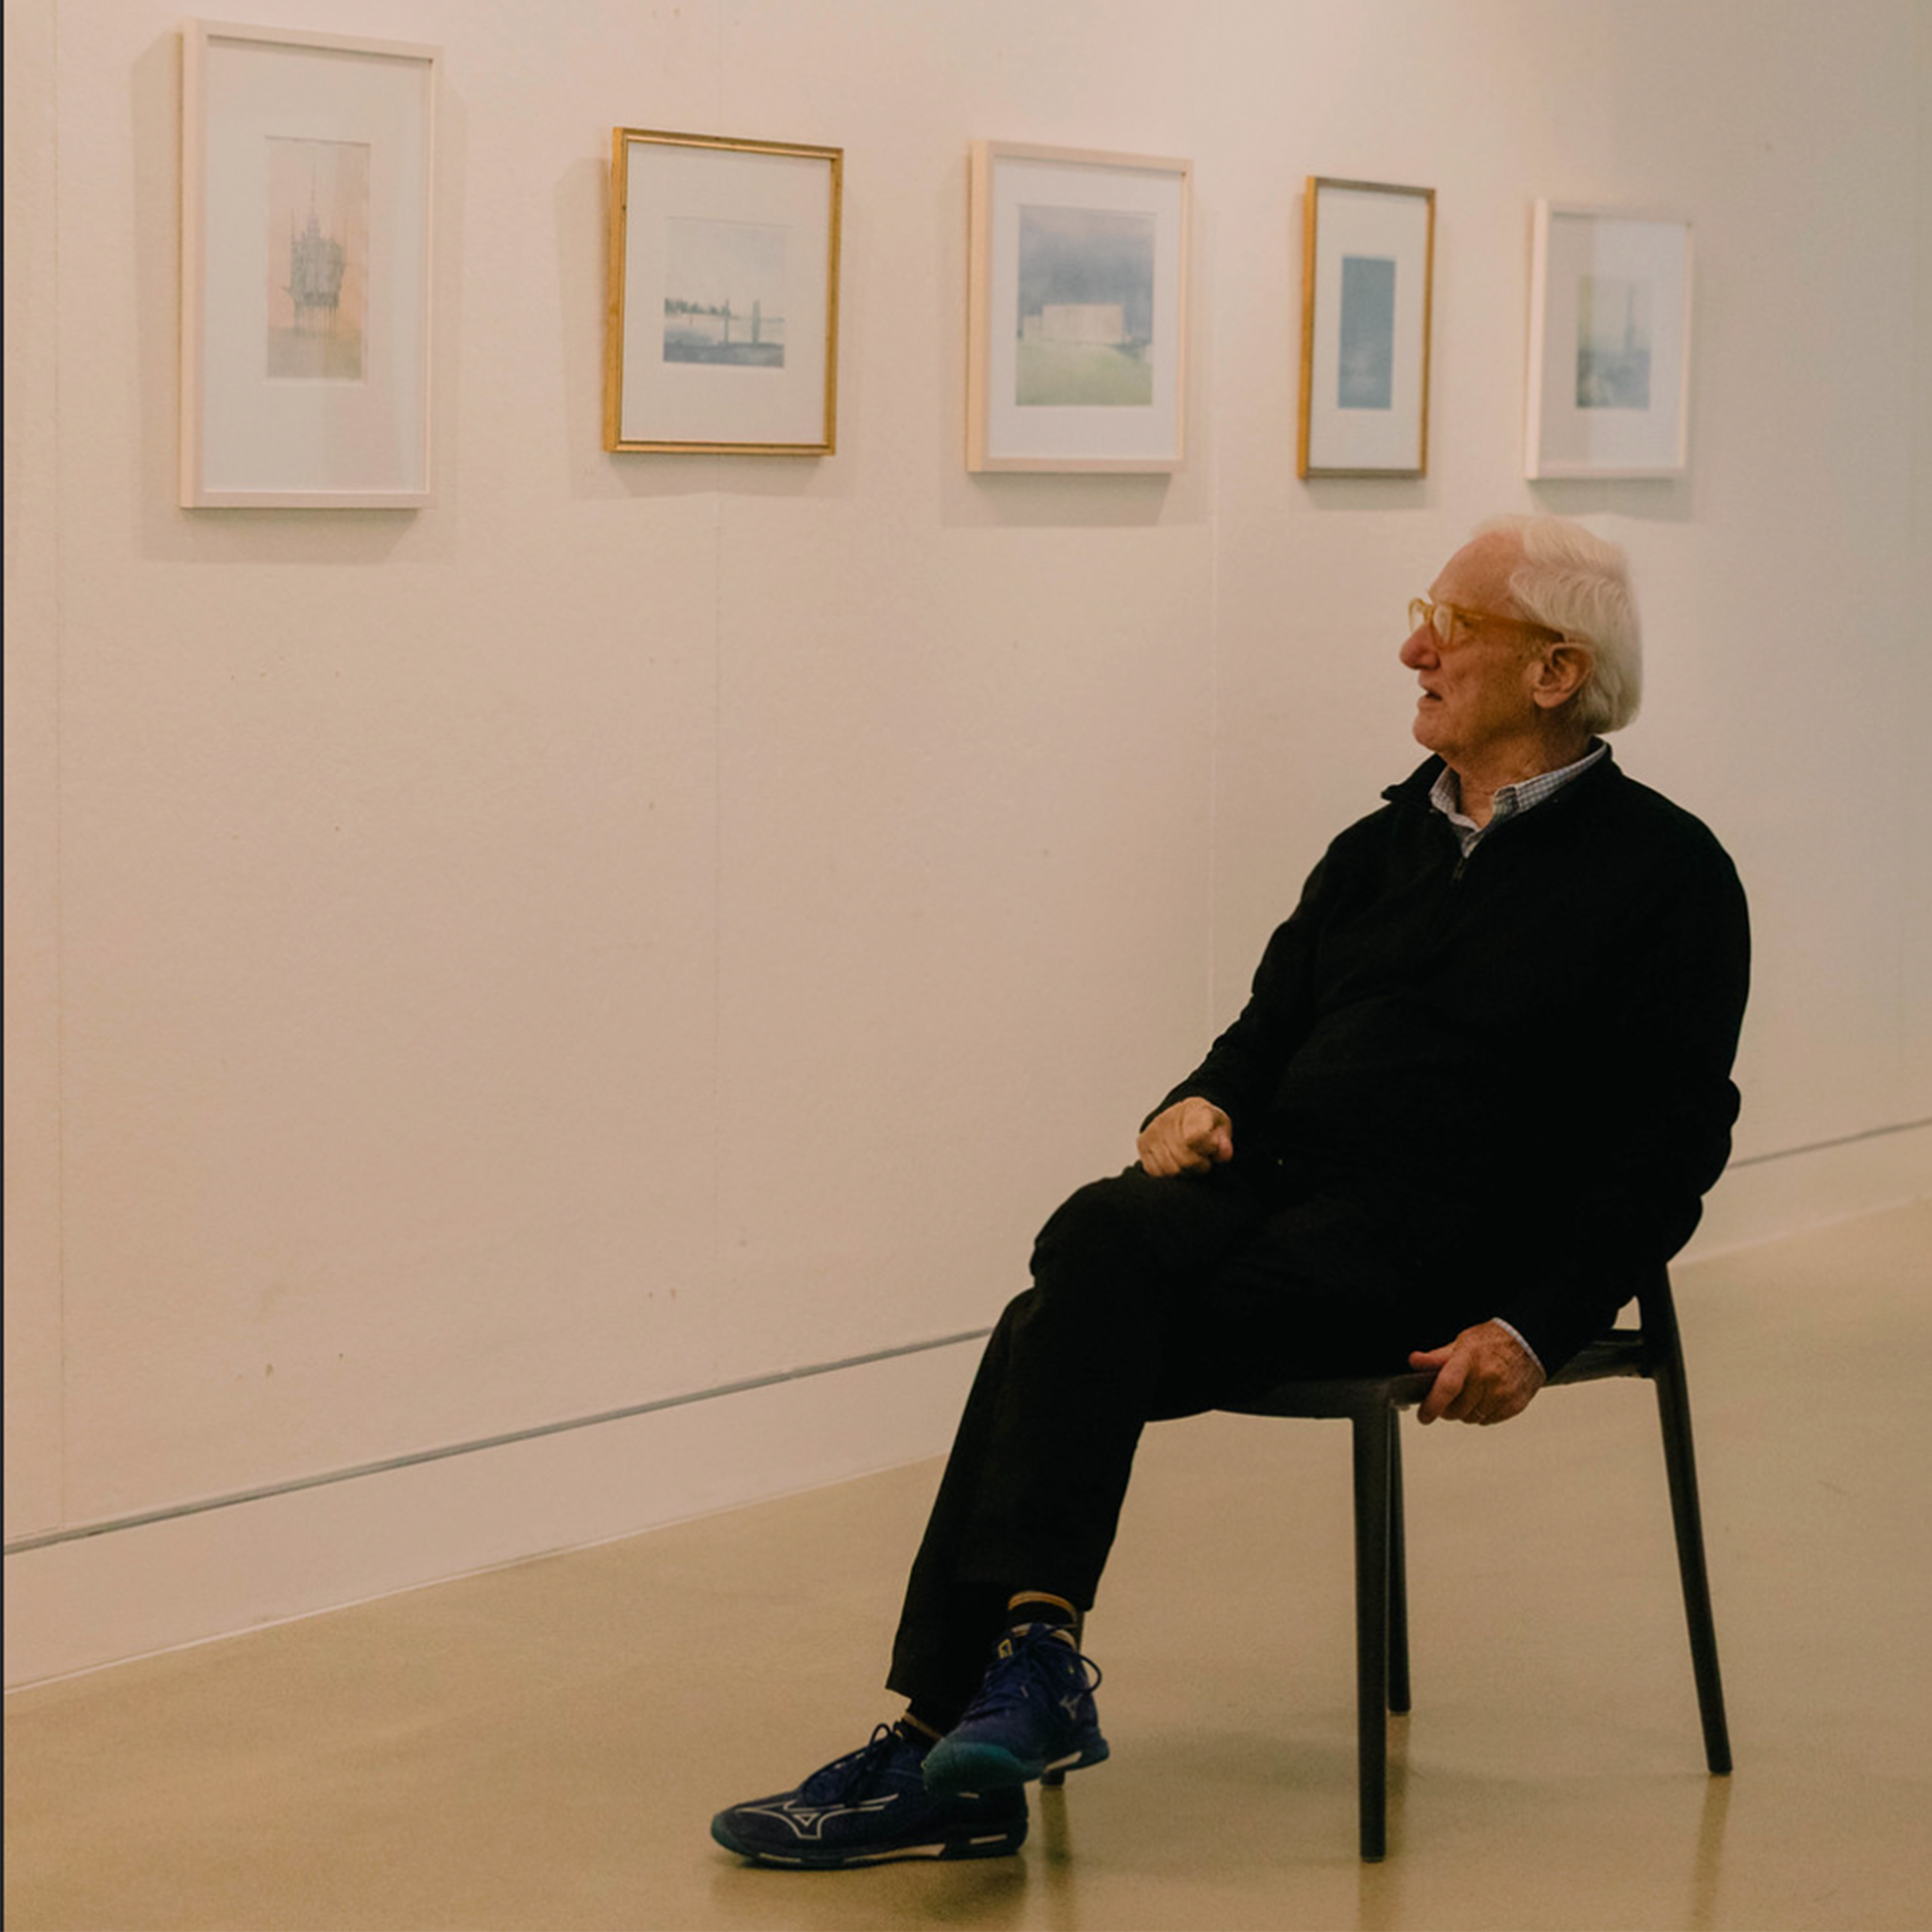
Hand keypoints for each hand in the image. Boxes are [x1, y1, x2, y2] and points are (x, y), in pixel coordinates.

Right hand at [1136, 1098, 1233, 1176]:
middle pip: (1184, 1158)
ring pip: (1170, 1168)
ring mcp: (1152, 1131)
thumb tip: (1224, 1154)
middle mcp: (1168, 1118)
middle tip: (1204, 1162)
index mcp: (1193, 1109)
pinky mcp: (1142, 1144)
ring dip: (1184, 1172)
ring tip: (1190, 1165)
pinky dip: (1168, 1174)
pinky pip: (1155, 1171)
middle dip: (1198, 1166)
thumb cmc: (1204, 1123)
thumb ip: (1224, 1140)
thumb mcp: (1221, 1127)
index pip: (1197, 1136)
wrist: (1182, 1116)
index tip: (1212, 1148)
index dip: (1208, 1149)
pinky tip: (1176, 1165)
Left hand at [1410, 1320, 1544, 1425]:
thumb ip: (1436, 1357)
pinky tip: (1484, 1398)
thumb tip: (1415, 1361)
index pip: (1447, 1387)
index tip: (1423, 1416)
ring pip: (1471, 1418)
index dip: (1432, 1405)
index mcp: (1469, 1359)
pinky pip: (1488, 1420)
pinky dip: (1481, 1414)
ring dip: (1464, 1412)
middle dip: (1446, 1409)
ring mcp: (1502, 1394)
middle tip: (1446, 1398)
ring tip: (1469, 1394)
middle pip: (1456, 1410)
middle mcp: (1487, 1378)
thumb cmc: (1493, 1341)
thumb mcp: (1462, 1342)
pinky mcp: (1514, 1406)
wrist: (1528, 1343)